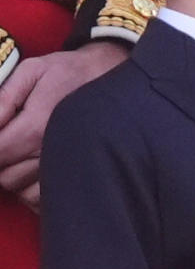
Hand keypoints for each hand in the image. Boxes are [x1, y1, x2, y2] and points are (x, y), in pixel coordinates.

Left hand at [0, 42, 128, 210]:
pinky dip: (32, 189)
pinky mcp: (73, 177)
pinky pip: (40, 198)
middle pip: (5, 176)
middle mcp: (50, 153)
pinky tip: (35, 166)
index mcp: (35, 128)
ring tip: (24, 150)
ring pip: (21, 190)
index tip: (1, 134)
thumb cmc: (70, 74)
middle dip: (2, 160)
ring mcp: (64, 168)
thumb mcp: (33, 70)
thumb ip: (4, 96)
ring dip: (16, 174)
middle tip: (11, 138)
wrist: (110, 78)